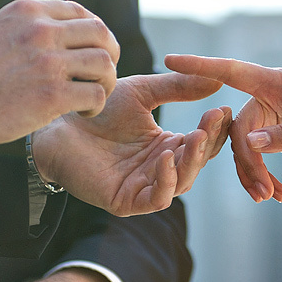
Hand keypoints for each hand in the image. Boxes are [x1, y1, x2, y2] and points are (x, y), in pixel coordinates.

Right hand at [0, 0, 119, 148]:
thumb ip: (27, 27)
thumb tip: (59, 32)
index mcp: (28, 12)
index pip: (80, 12)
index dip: (94, 33)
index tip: (91, 51)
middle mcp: (41, 31)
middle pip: (100, 34)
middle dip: (109, 55)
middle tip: (101, 74)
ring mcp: (48, 62)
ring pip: (104, 64)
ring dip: (106, 81)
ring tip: (92, 95)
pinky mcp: (52, 95)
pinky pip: (96, 95)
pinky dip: (96, 105)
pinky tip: (82, 111)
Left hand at [33, 72, 231, 215]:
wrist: (58, 125)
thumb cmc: (98, 110)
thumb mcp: (143, 93)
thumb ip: (177, 87)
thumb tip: (217, 79)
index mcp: (168, 146)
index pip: (201, 141)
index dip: (214, 127)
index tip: (223, 107)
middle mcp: (161, 169)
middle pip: (197, 162)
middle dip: (208, 141)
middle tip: (213, 119)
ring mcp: (145, 187)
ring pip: (182, 181)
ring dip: (192, 160)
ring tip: (195, 135)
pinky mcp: (127, 202)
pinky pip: (157, 198)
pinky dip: (167, 180)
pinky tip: (166, 156)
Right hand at [164, 54, 281, 202]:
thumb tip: (251, 142)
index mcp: (278, 83)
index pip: (232, 71)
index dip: (201, 67)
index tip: (171, 61)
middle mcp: (268, 96)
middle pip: (237, 129)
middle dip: (246, 162)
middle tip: (262, 193)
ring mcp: (267, 117)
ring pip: (242, 148)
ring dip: (252, 175)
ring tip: (269, 198)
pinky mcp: (270, 138)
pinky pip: (252, 159)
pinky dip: (260, 177)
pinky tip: (276, 194)